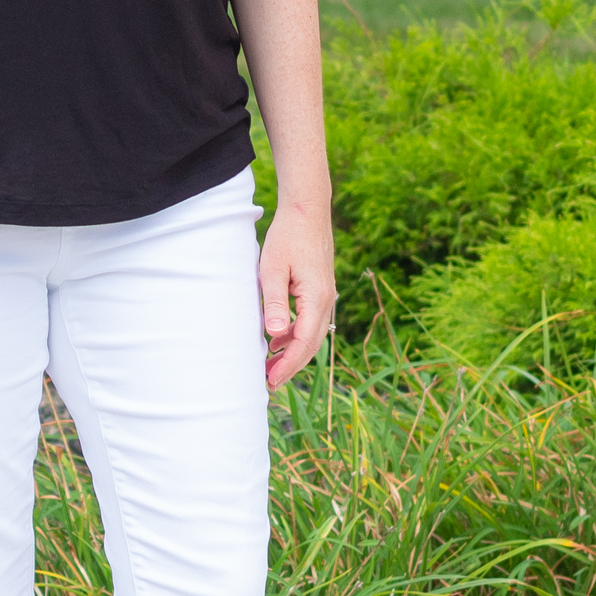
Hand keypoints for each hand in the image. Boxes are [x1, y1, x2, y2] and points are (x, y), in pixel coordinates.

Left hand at [258, 199, 335, 389]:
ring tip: (269, 367)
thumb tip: (275, 335)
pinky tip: (277, 340)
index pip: (304, 342)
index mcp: (317, 298)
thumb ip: (275, 302)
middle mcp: (326, 300)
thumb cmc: (287, 237)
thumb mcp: (273, 269)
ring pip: (312, 334)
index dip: (288, 364)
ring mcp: (325, 295)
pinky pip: (310, 321)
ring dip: (293, 352)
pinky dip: (295, 335)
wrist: (307, 211)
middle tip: (269, 384)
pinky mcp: (319, 290)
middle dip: (291, 365)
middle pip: (311, 344)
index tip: (271, 381)